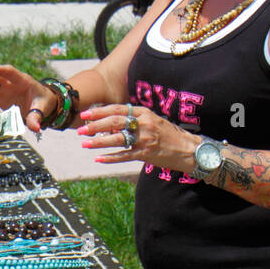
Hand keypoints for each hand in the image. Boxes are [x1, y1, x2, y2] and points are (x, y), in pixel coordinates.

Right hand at [0, 64, 55, 132]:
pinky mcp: (0, 98)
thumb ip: (36, 118)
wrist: (42, 103)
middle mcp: (11, 83)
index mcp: (22, 80)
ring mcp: (4, 89)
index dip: (0, 70)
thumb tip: (35, 128)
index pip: (10, 72)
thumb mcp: (42, 109)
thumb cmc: (43, 103)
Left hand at [76, 104, 197, 169]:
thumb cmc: (169, 135)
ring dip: (99, 142)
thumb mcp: (152, 121)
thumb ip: (133, 121)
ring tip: (84, 144)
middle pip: (115, 122)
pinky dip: (110, 157)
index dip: (100, 111)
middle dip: (95, 126)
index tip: (85, 114)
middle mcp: (144, 124)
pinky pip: (124, 156)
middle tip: (80, 129)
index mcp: (145, 113)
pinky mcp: (146, 154)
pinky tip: (98, 159)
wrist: (189, 150)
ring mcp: (145, 139)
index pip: (118, 109)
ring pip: (117, 139)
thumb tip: (110, 124)